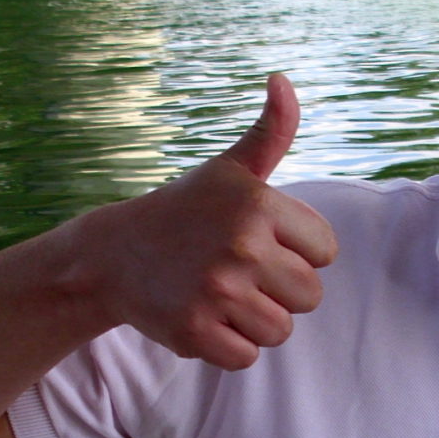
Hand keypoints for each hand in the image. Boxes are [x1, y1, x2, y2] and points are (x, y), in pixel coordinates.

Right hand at [84, 73, 338, 368]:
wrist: (112, 255)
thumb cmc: (185, 211)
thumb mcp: (230, 169)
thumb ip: (271, 131)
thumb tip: (282, 80)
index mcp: (260, 205)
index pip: (326, 252)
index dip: (297, 252)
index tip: (259, 241)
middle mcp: (241, 246)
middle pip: (310, 296)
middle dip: (279, 290)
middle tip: (236, 271)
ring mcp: (216, 292)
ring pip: (281, 331)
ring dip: (255, 320)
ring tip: (220, 294)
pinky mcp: (195, 332)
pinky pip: (247, 357)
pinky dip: (228, 346)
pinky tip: (202, 316)